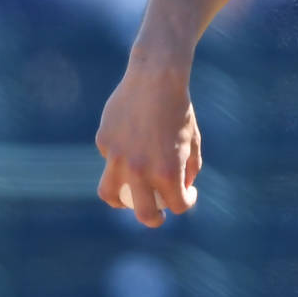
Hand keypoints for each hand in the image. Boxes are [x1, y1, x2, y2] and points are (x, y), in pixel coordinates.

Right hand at [95, 55, 201, 227]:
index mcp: (167, 171)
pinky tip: (129, 142)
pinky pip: (109, 160)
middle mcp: (140, 170)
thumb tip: (181, 188)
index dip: (186, 203)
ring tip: (128, 197)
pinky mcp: (104, 142)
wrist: (157, 77)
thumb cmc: (179, 109)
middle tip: (157, 217)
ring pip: (110, 194)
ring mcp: (117, 158)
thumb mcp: (193, 140)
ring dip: (120, 201)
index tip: (188, 194)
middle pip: (143, 213)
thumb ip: (189, 168)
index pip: (176, 204)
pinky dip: (118, 159)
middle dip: (153, 220)